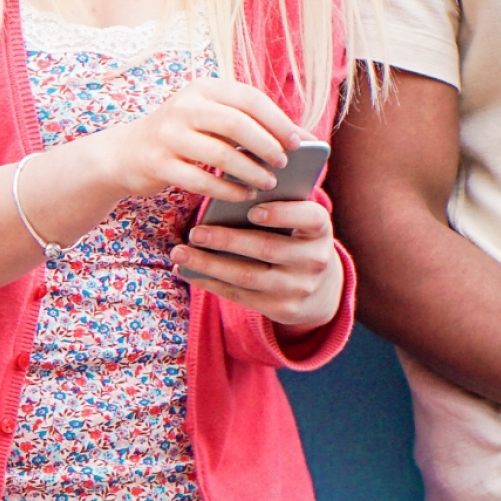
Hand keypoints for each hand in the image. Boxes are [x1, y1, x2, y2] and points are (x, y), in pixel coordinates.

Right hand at [79, 77, 302, 201]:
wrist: (124, 153)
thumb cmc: (181, 136)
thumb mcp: (209, 118)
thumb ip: (247, 122)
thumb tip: (301, 139)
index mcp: (203, 89)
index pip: (249, 99)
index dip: (277, 121)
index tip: (297, 142)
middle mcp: (183, 107)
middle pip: (236, 124)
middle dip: (265, 146)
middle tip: (284, 164)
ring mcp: (167, 135)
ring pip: (219, 154)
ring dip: (249, 171)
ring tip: (267, 183)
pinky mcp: (157, 164)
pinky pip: (199, 179)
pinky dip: (226, 190)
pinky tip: (243, 195)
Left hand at [175, 199, 343, 330]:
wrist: (321, 289)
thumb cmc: (296, 241)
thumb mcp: (298, 224)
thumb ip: (276, 208)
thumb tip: (227, 191)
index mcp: (320, 230)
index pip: (310, 218)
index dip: (283, 215)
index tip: (253, 211)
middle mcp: (315, 260)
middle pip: (266, 249)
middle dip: (227, 240)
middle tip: (195, 232)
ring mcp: (299, 287)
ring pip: (247, 276)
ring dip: (208, 264)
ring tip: (179, 252)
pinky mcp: (282, 309)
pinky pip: (239, 295)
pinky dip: (210, 282)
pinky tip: (187, 271)